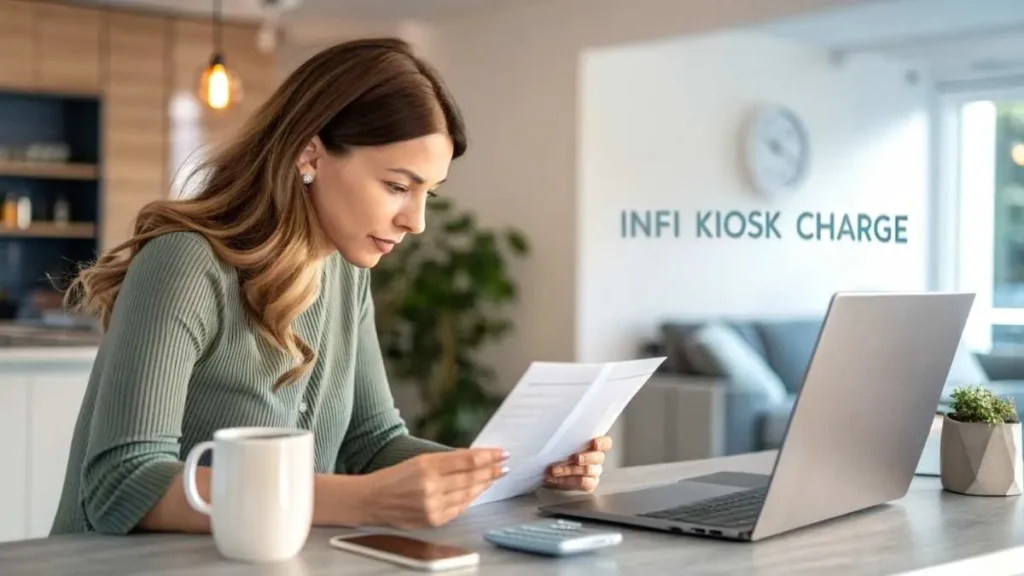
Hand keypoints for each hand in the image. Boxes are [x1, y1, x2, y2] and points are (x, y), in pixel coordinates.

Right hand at [360, 448, 508, 528]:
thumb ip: (447, 460)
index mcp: (428, 465)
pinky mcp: (433, 519)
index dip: (488, 456)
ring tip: (495, 476)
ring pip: (468, 493)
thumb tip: (474, 458)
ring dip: (484, 484)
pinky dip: (470, 499)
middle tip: (504, 465)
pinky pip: (459, 508)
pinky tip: (477, 491)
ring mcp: (433, 505)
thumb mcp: (420, 460)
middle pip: (471, 477)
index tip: (502, 453)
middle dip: (491, 471)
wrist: (372, 500)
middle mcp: (431, 486)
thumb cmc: (395, 477)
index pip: (467, 460)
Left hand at [544, 436, 611, 491]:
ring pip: (588, 471)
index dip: (602, 443)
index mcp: (594, 445)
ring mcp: (594, 473)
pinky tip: (554, 478)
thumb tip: (557, 428)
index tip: (594, 443)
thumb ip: (564, 438)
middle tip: (574, 458)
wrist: (550, 470)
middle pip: (598, 458)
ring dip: (569, 469)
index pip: (606, 443)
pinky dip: (566, 480)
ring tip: (554, 469)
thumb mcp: (560, 442)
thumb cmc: (558, 452)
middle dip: (586, 457)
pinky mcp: (588, 484)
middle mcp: (596, 459)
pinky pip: (582, 483)